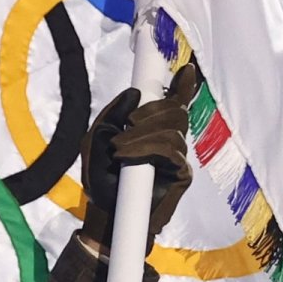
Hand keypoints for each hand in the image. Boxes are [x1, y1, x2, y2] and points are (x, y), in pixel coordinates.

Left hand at [79, 65, 196, 253]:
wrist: (104, 211)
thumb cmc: (101, 176)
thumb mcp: (96, 139)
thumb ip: (111, 114)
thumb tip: (134, 93)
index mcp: (152, 128)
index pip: (174, 103)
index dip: (184, 86)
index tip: (186, 70)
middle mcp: (170, 139)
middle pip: (176, 111)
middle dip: (151, 111)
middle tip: (128, 123)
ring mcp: (178, 157)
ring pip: (172, 130)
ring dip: (141, 135)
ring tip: (117, 149)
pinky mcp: (181, 174)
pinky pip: (171, 151)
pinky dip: (146, 149)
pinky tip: (126, 156)